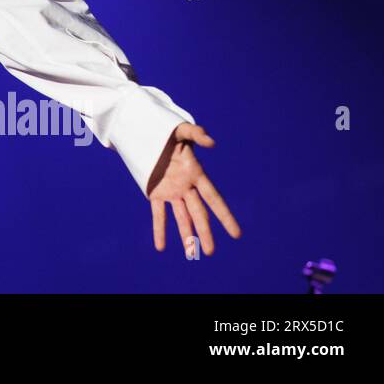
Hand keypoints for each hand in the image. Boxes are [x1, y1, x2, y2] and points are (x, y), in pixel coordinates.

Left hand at [146, 122, 241, 256]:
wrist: (147, 134)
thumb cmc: (168, 131)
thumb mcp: (181, 130)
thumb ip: (196, 134)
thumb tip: (211, 142)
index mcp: (196, 174)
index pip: (213, 199)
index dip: (224, 216)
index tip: (236, 233)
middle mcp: (186, 186)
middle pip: (198, 213)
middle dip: (205, 232)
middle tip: (210, 251)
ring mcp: (172, 191)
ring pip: (181, 217)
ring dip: (186, 234)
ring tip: (191, 253)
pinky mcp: (155, 193)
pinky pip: (158, 214)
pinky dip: (159, 230)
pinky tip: (160, 246)